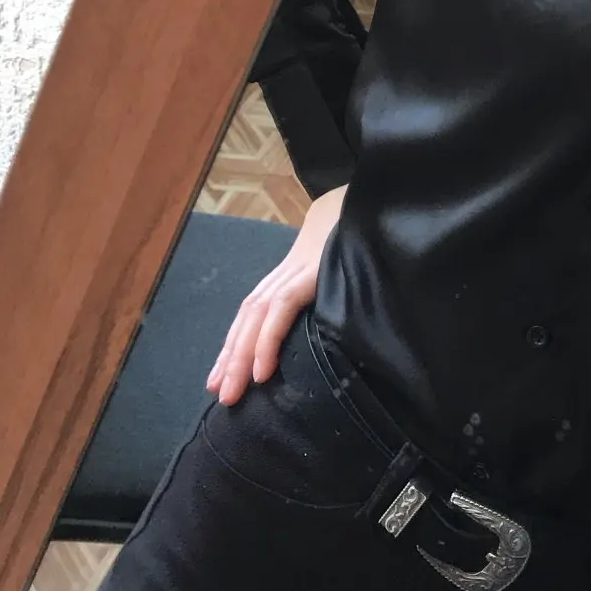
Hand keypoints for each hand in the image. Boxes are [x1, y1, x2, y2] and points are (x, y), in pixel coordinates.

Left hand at [207, 188, 345, 404]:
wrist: (368, 196)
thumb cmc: (358, 233)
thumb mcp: (340, 265)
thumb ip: (329, 288)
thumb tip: (330, 325)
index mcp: (292, 273)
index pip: (255, 311)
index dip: (237, 343)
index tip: (222, 376)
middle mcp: (286, 273)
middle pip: (249, 317)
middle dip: (232, 357)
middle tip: (221, 395)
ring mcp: (297, 271)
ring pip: (257, 317)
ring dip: (241, 357)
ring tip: (232, 391)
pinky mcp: (310, 271)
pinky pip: (281, 309)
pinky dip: (267, 340)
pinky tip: (261, 369)